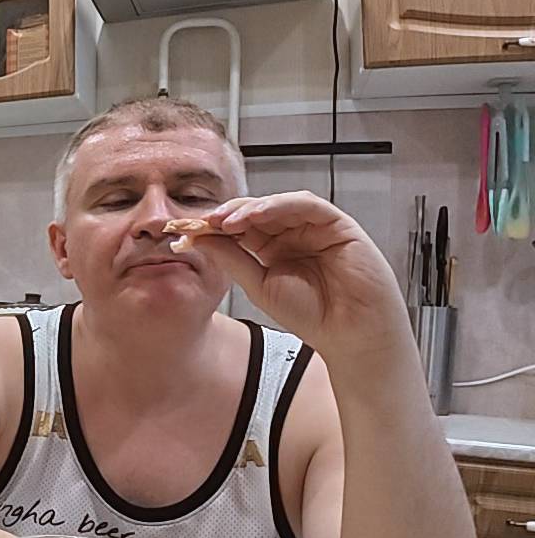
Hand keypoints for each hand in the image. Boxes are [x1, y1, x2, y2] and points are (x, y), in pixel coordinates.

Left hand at [189, 192, 411, 361]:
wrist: (350, 333)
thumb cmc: (311, 315)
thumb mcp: (259, 285)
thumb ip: (232, 260)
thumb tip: (199, 238)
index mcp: (272, 249)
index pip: (240, 229)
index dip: (214, 227)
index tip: (187, 232)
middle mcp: (292, 234)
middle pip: (256, 211)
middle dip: (227, 214)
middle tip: (202, 222)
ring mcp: (314, 227)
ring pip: (278, 204)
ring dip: (249, 208)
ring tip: (224, 221)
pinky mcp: (337, 223)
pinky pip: (306, 205)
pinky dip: (278, 205)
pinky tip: (255, 215)